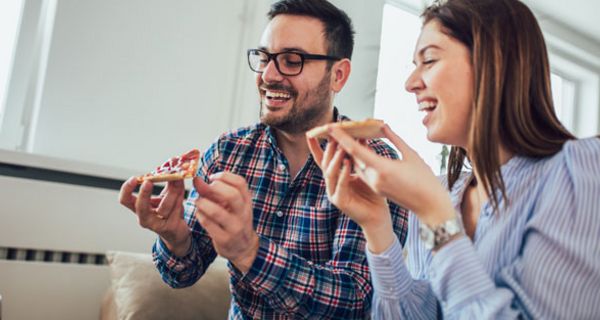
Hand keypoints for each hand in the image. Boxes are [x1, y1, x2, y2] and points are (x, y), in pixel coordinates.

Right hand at [119, 177, 190, 255]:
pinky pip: (175, 210)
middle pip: (140, 207)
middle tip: (148, 182)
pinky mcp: (170, 227)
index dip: (126, 189)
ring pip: (164, 206)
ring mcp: (157, 224)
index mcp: (139, 208)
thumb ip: (168, 181)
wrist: (178, 231)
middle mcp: (144, 218)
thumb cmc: (168, 211)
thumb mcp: (166, 194)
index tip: (133, 178)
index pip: (125, 200)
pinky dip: (179, 197)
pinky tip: (182, 190)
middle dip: (144, 194)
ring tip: (178, 180)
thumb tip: (173, 166)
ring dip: (172, 191)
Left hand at [192, 173, 258, 272]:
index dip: (225, 176)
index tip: (213, 177)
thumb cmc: (234, 221)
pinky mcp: (224, 239)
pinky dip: (200, 215)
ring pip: (216, 211)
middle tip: (206, 189)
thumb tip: (197, 180)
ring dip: (202, 203)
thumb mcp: (229, 205)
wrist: (243, 248)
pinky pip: (208, 224)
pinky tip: (199, 213)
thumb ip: (212, 192)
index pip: (241, 183)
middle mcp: (243, 214)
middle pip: (232, 195)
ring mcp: (235, 228)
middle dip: (215, 188)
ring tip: (198, 201)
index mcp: (247, 202)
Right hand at [307, 136, 389, 228]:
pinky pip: (340, 184)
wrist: (377, 216)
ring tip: (340, 147)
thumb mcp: (364, 171)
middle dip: (328, 149)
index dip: (316, 147)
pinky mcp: (340, 202)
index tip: (311, 134)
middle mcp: (331, 184)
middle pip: (325, 163)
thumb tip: (361, 138)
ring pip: (330, 173)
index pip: (322, 159)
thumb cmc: (372, 194)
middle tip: (333, 135)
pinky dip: (343, 173)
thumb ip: (360, 157)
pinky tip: (347, 163)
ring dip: (335, 159)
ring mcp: (333, 193)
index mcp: (335, 176)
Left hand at [328, 125, 454, 226]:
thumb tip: (383, 126)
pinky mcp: (378, 189)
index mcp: (382, 169)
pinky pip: (364, 171)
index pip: (355, 150)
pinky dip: (361, 160)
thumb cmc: (425, 180)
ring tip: (350, 134)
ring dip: (352, 151)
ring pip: (358, 165)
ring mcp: (375, 185)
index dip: (341, 137)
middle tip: (339, 126)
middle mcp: (375, 178)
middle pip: (353, 157)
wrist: (430, 207)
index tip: (329, 126)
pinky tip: (362, 149)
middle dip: (344, 142)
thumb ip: (395, 139)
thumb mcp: (411, 155)